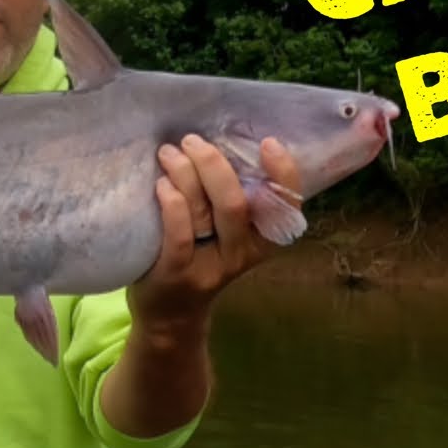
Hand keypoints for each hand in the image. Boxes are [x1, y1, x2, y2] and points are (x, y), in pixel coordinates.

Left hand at [128, 134, 300, 332]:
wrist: (170, 310)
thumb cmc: (199, 253)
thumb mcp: (226, 229)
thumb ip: (231, 194)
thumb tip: (220, 137)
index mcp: (263, 237)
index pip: (286, 205)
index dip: (283, 174)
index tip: (268, 143)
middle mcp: (243, 253)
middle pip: (236, 203)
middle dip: (213, 165)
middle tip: (191, 141)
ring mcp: (211, 267)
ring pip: (207, 212)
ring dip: (186, 174)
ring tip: (169, 153)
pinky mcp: (178, 274)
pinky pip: (179, 235)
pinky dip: (172, 204)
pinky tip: (162, 185)